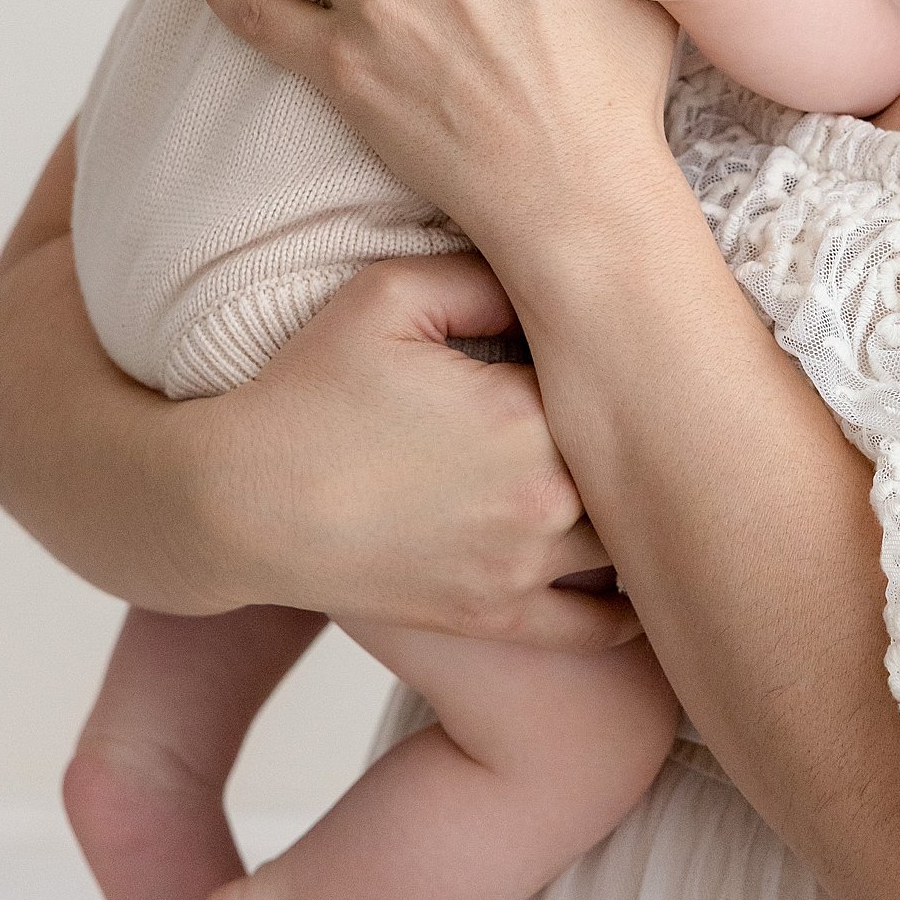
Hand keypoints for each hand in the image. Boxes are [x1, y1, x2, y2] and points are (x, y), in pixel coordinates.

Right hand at [216, 250, 639, 650]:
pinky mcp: (495, 615)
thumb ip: (484, 273)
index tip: (603, 348)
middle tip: (660, 412)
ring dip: (643, 516)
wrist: (239, 503)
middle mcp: (543, 499)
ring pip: (630, 545)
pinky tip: (647, 583)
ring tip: (658, 487)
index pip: (612, 379)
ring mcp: (521, 566)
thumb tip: (557, 275)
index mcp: (529, 414)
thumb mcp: (387, 294)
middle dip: (645, 438)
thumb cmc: (306, 392)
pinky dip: (629, 608)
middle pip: (638, 465)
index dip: (607, 363)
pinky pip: (595, 627)